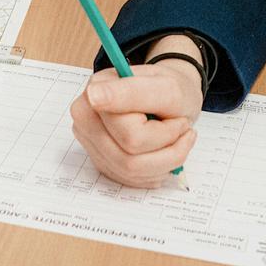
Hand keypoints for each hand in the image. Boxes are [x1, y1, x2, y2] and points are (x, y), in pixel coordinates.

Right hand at [69, 37, 203, 188]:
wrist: (170, 96)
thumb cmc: (170, 90)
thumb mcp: (165, 87)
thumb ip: (130, 92)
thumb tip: (93, 96)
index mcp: (95, 94)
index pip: (130, 135)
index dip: (164, 134)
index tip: (180, 121)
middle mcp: (85, 118)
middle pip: (128, 159)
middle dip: (165, 150)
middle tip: (180, 129)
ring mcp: (91, 141)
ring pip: (129, 172)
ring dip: (163, 161)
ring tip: (175, 140)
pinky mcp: (101, 159)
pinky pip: (129, 179)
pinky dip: (154, 170)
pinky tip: (161, 151)